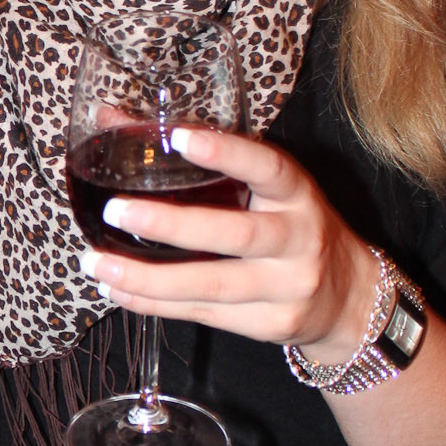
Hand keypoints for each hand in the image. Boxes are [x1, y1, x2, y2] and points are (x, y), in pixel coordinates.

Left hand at [78, 125, 381, 361]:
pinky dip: (153, 304)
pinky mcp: (270, 324)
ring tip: (96, 264)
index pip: (267, 166)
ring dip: (147, 277)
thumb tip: (112, 120)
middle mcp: (298, 239)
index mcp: (298, 193)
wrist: (348, 299)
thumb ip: (203, 159)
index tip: (180, 137)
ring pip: (212, 285)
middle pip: (235, 233)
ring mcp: (287, 286)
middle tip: (116, 211)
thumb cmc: (292, 227)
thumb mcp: (267, 189)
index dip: (226, 151)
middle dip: (171, 225)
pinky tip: (117, 291)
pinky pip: (203, 314)